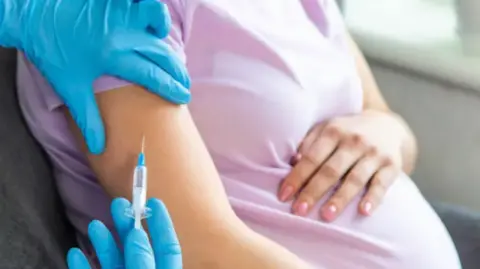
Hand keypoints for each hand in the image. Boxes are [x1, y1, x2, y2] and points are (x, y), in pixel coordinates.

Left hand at [0, 0, 190, 153]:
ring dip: (168, 43)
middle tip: (185, 85)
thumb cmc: (52, 53)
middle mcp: (122, 34)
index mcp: (113, 56)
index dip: (171, 87)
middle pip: (162, 54)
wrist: (34, 17)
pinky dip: (154, 18)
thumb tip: (99, 147)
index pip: (152, 74)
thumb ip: (88, 118)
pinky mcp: (117, 3)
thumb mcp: (69, 87)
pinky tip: (156, 30)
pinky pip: (145, 7)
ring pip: (158, 25)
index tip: (184, 98)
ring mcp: (121, 14)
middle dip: (178, 71)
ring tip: (173, 61)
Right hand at [66, 198, 180, 268]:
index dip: (163, 225)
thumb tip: (138, 233)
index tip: (155, 201)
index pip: (168, 249)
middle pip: (137, 249)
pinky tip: (75, 252)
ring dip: (103, 243)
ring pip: (113, 262)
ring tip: (94, 224)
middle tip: (118, 203)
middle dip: (127, 225)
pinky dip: (82, 266)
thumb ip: (141, 261)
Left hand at [279, 110, 404, 221]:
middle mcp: (354, 141)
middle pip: (331, 170)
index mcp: (334, 131)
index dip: (297, 177)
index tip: (284, 196)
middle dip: (313, 191)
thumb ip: (309, 143)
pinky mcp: (392, 165)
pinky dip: (374, 198)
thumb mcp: (326, 128)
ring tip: (326, 216)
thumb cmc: (347, 132)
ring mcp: (374, 153)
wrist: (387, 125)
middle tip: (299, 211)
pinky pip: (382, 184)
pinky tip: (364, 211)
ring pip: (355, 179)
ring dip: (340, 199)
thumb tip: (292, 162)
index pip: (312, 157)